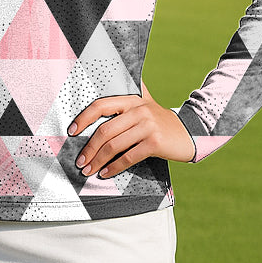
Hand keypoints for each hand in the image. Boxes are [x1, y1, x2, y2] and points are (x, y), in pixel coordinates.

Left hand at [69, 82, 195, 179]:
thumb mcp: (145, 103)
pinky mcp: (154, 142)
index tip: (71, 131)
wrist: (190, 132)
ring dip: (98, 160)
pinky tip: (106, 173)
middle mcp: (138, 110)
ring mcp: (147, 126)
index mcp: (131, 99)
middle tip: (80, 161)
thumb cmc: (159, 121)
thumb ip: (126, 99)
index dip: (83, 118)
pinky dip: (114, 167)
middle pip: (105, 130)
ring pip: (114, 145)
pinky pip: (128, 156)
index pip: (101, 105)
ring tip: (88, 169)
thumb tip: (99, 90)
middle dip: (89, 148)